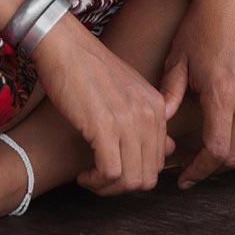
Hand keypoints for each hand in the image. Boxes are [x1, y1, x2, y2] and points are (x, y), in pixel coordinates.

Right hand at [33, 15, 174, 194]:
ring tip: (90, 178)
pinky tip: (83, 175)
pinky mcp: (105, 127)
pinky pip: (110, 173)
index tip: (112, 169)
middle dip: (123, 187)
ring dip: (108, 189)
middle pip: (148, 176)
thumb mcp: (128, 91)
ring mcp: (129, 120)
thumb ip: (149, 120)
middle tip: (99, 179)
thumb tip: (171, 150)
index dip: (135, 173)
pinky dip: (96, 182)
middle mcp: (149, 114)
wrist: (64, 45)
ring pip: (131, 180)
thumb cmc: (88, 68)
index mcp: (157, 106)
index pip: (159, 161)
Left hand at [160, 0, 234, 186]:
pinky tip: (232, 132)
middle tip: (193, 166)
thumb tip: (159, 127)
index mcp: (223, 95)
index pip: (217, 152)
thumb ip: (170, 96)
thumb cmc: (201, 27)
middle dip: (214, 167)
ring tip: (211, 152)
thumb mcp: (177, 61)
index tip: (184, 177)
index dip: (200, 171)